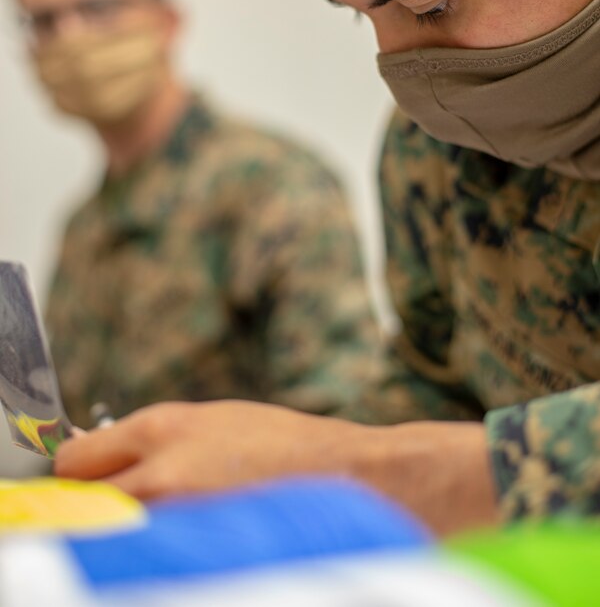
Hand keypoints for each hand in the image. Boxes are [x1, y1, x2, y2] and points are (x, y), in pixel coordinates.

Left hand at [54, 400, 498, 534]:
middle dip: (91, 507)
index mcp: (163, 426)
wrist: (351, 478)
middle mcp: (159, 469)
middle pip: (82, 501)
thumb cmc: (288, 446)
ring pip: (113, 533)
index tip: (85, 486)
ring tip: (161, 526)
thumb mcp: (218, 422)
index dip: (76, 475)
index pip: (75, 458)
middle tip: (119, 512)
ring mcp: (178, 515)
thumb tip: (119, 465)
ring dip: (124, 530)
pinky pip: (155, 552)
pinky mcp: (201, 548)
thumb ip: (162, 441)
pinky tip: (189, 539)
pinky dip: (157, 548)